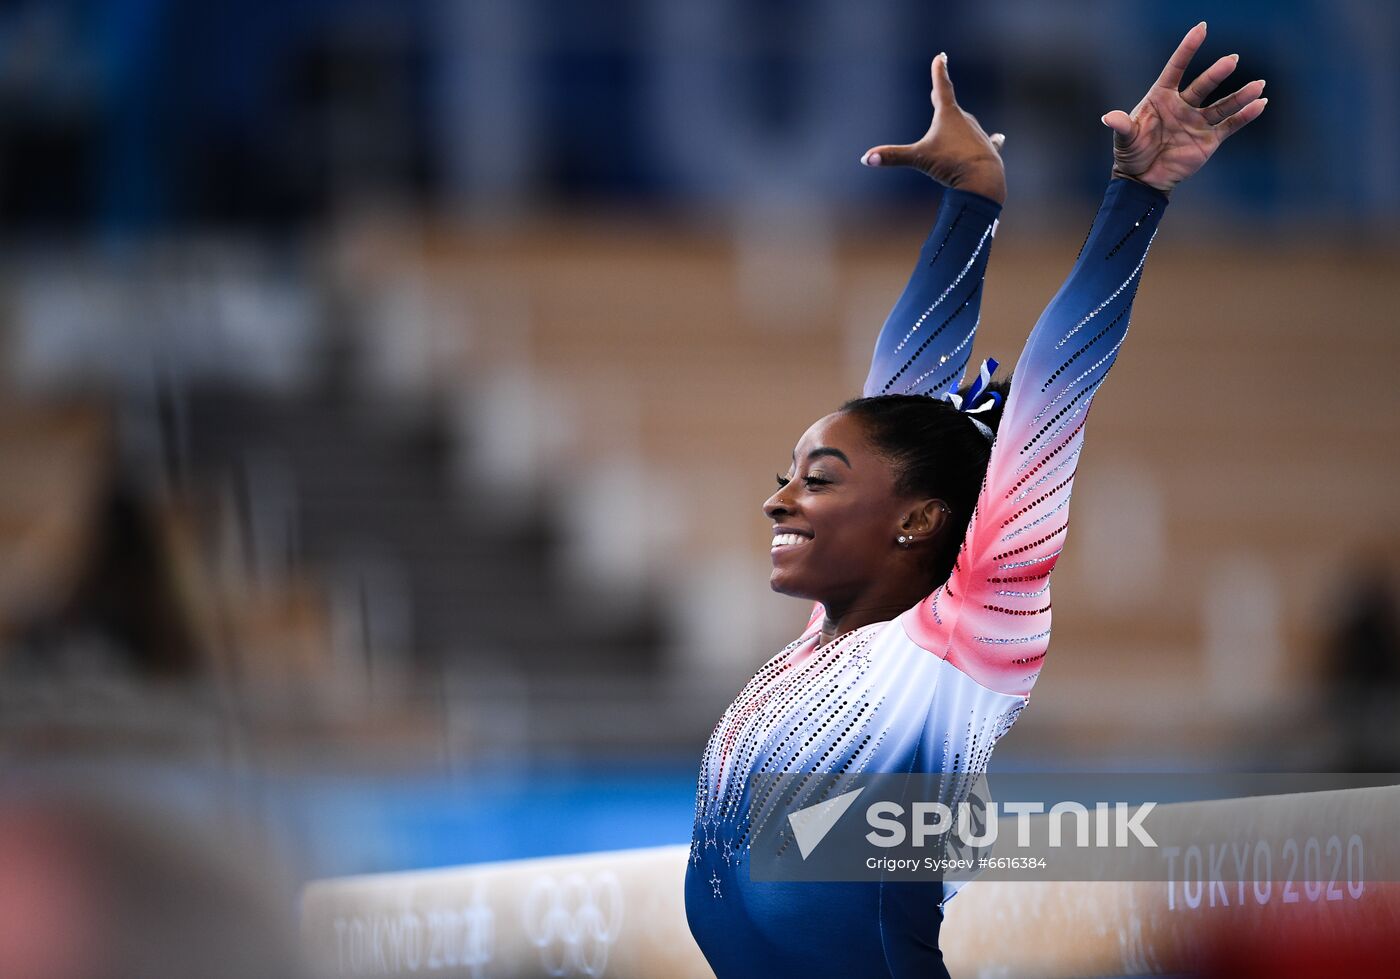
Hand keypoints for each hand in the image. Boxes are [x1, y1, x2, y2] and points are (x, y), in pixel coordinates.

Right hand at [861, 53, 1006, 204]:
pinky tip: (998, 138)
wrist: (982, 178)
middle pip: (951, 107)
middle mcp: (965, 120)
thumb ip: (893, 157)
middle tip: (939, 87)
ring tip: (954, 124)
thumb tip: (866, 159)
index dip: (939, 71)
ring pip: (965, 125)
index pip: (941, 87)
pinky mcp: (988, 149)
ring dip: (958, 125)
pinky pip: (988, 141)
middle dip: (943, 99)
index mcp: (948, 115)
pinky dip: (990, 140)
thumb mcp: (919, 159)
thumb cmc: (951, 163)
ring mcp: (978, 134)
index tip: (941, 57)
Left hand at [1103, 22, 1266, 192]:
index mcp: (1161, 98)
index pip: (1176, 69)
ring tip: (1258, 85)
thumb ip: (1122, 126)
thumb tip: (1109, 117)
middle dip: (1217, 74)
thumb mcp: (1125, 139)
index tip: (1201, 28)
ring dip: (1240, 95)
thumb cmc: (1131, 154)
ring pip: (1222, 106)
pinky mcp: (1209, 139)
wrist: (1142, 179)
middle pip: (1203, 86)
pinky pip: (1230, 125)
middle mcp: (1183, 105)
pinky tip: (1260, 104)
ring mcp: (1197, 121)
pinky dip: (1245, 116)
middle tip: (1231, 61)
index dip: (1188, 49)